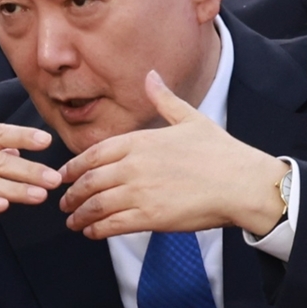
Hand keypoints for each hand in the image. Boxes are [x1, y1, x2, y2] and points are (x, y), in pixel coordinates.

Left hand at [58, 70, 288, 239]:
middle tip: (62, 202)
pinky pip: (113, 225)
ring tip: (72, 221)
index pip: (93, 154)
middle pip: (89, 181)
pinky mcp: (150, 217)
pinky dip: (97, 229)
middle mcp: (133, 166)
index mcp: (138, 141)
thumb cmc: (220, 151)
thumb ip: (163, 99)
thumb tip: (150, 75)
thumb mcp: (189, 118)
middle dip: (71, 194)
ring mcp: (139, 192)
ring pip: (97, 205)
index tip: (64, 175)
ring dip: (79, 214)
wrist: (243, 184)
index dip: (74, 167)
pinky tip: (91, 232)